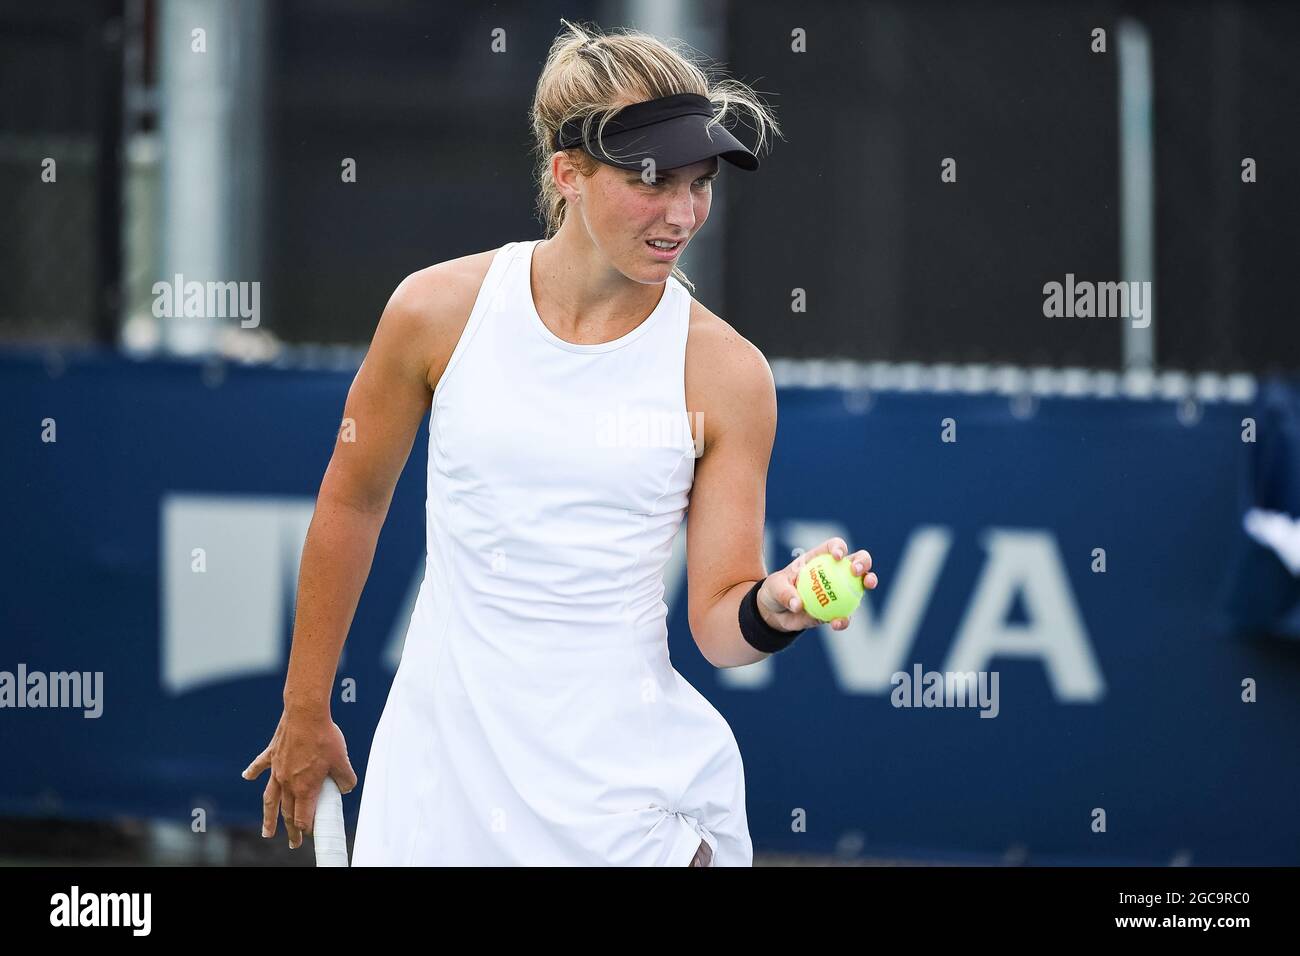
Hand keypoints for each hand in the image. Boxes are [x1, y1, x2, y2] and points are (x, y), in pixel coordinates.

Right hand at [241, 708, 357, 849]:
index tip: (313, 833)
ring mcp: (277, 769)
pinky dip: (253, 771)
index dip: (309, 828)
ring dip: (268, 817)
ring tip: (266, 833)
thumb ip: (345, 779)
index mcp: (305, 788)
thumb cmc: (325, 737)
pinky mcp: (272, 754)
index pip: (304, 817)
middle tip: (293, 844)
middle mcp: (288, 783)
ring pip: (270, 799)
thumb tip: (346, 788)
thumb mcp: (343, 761)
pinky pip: (260, 765)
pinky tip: (246, 777)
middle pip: (287, 813)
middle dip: (291, 831)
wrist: (306, 714)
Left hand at [757, 536, 878, 631]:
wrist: (775, 614)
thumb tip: (798, 605)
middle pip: (856, 561)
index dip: (839, 548)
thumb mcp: (773, 587)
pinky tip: (838, 623)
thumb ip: (784, 593)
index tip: (837, 557)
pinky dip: (844, 619)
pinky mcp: (837, 611)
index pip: (834, 547)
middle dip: (863, 562)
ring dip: (868, 583)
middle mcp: (834, 572)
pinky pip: (846, 615)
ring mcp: (840, 591)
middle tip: (857, 571)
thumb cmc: (774, 591)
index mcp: (819, 559)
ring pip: (860, 585)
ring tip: (867, 587)